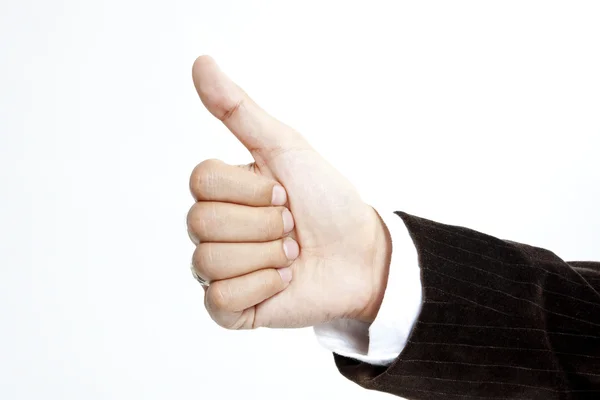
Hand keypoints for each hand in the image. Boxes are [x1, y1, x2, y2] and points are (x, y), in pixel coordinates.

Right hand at [187, 56, 391, 329]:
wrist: (361, 253)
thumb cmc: (326, 199)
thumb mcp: (287, 148)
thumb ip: (240, 110)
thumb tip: (201, 62)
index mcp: (221, 190)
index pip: (201, 181)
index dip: (251, 187)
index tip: (284, 192)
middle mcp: (213, 228)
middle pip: (202, 223)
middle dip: (263, 223)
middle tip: (291, 226)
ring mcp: (219, 269)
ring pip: (210, 261)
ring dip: (267, 255)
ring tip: (291, 254)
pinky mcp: (229, 308)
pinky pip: (220, 299)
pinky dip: (263, 287)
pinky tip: (283, 281)